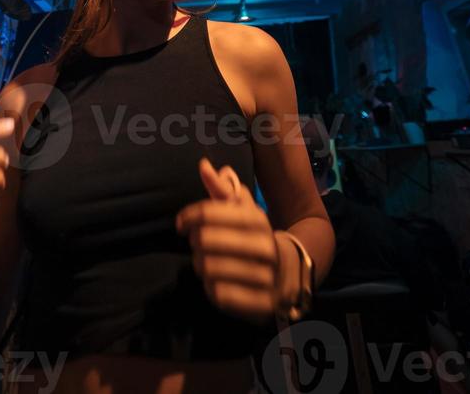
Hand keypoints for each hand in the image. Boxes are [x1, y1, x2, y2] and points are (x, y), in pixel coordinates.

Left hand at [175, 157, 278, 323]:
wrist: (288, 271)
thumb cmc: (254, 235)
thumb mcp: (242, 209)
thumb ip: (221, 188)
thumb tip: (203, 165)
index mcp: (257, 219)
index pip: (210, 213)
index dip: (189, 216)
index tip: (180, 223)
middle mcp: (265, 247)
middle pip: (204, 241)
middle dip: (195, 243)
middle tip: (198, 245)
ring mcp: (265, 277)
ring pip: (209, 269)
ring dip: (201, 266)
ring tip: (207, 263)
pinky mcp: (261, 304)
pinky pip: (219, 295)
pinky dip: (211, 289)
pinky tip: (217, 282)